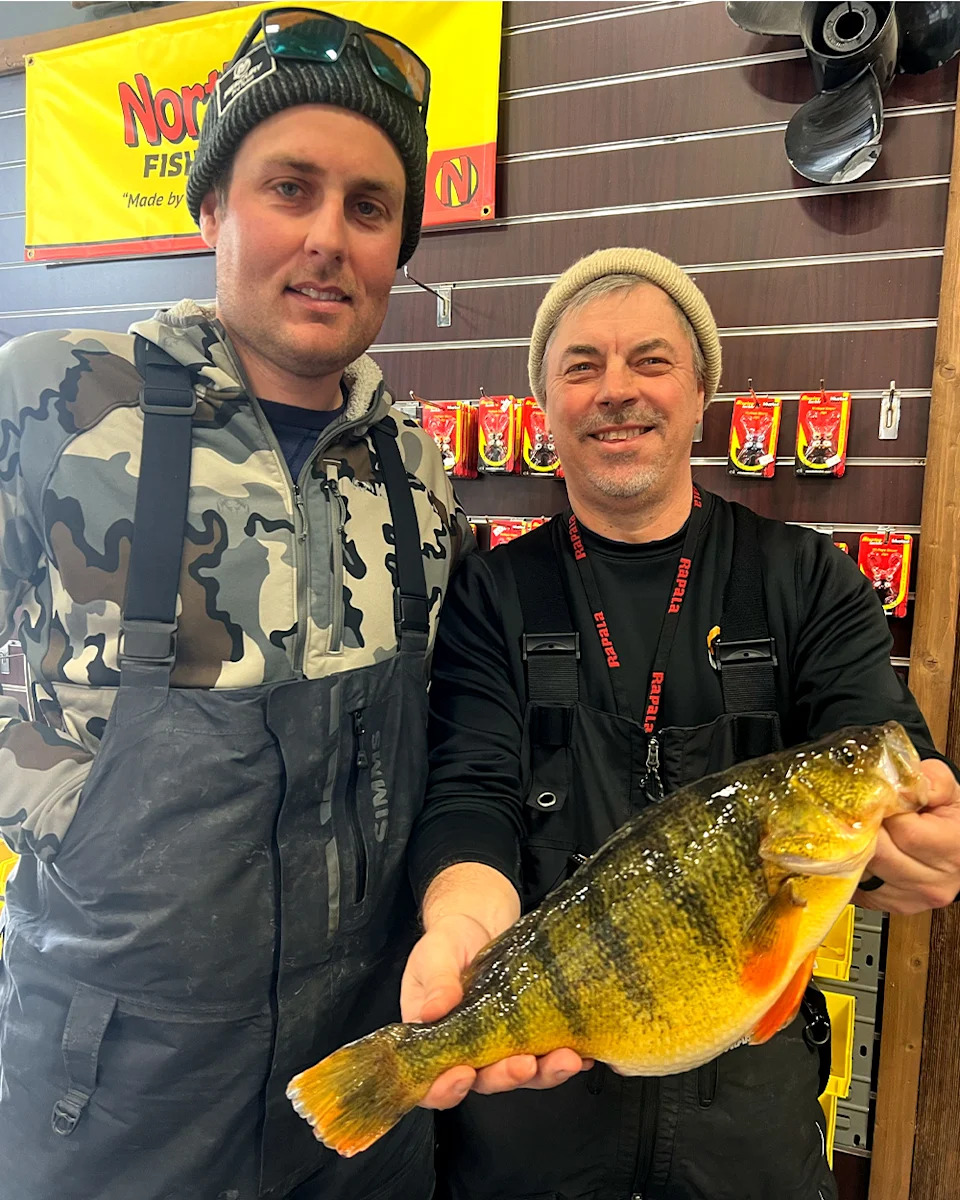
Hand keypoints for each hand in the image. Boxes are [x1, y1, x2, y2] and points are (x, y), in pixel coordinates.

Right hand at [400, 912, 591, 1109]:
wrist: (480, 923)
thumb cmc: (448, 943)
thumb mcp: (434, 957)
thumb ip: (436, 984)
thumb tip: (431, 1012)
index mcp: (433, 1043)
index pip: (432, 1083)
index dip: (445, 1089)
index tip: (464, 1075)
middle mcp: (468, 1054)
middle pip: (485, 1082)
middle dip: (507, 1077)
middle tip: (526, 1065)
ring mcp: (501, 1047)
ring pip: (522, 1074)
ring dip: (545, 1072)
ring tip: (567, 1060)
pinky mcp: (529, 1035)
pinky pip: (547, 1055)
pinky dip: (566, 1059)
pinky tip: (582, 1054)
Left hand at [856, 758, 959, 912]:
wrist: (953, 846)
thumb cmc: (947, 816)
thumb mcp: (946, 789)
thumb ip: (929, 779)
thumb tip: (901, 782)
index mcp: (953, 848)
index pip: (906, 832)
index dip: (885, 811)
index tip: (877, 799)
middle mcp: (936, 881)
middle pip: (882, 854)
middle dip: (866, 829)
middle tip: (860, 812)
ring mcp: (914, 896)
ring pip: (866, 871)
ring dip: (856, 848)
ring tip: (862, 829)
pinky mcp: (892, 905)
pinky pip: (860, 884)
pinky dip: (856, 866)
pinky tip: (863, 850)